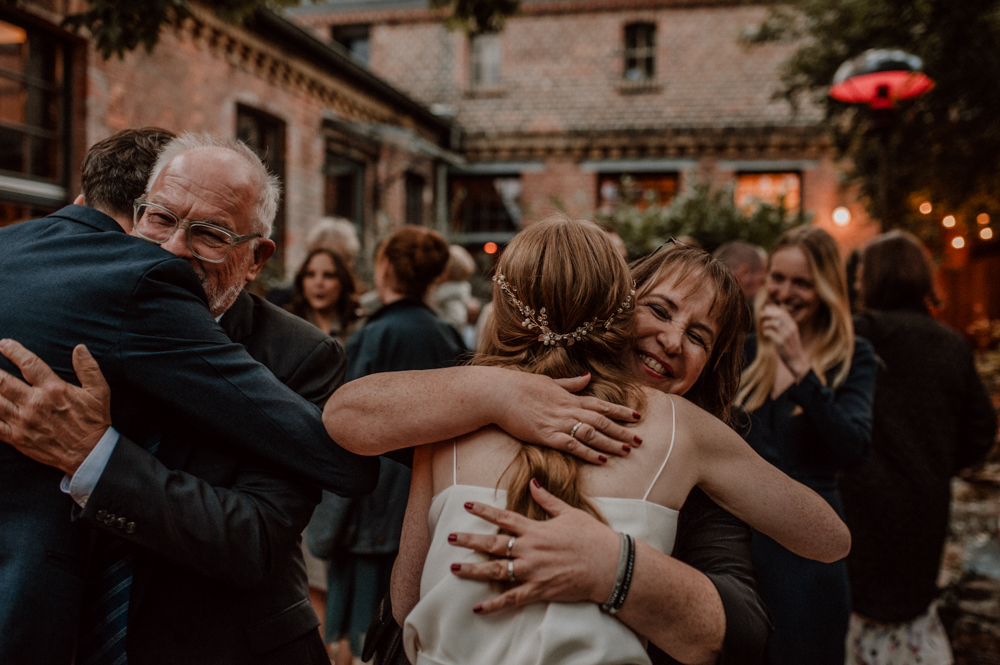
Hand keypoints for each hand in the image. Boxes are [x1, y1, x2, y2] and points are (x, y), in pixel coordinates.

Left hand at [0, 340, 111, 474]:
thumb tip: (79, 348)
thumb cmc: (94, 421)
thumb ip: (88, 368)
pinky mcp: (17, 437)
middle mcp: (35, 403)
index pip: (28, 364)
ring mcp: (23, 421)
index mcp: (54, 389)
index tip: (4, 344)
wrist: (89, 453)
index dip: (13, 351)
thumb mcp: (99, 391)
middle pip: (3, 381)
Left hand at [448, 479, 620, 613]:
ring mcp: (532, 571)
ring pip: (496, 571)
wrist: (609, 565)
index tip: (467, 505)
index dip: (484, 510)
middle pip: (493, 543)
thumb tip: (533, 482)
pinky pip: (511, 598)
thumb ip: (547, 499)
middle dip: (469, 539)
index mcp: (536, 529)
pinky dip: (493, 604)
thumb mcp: (570, 512)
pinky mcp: (539, 590)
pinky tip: (478, 607)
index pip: (504, 517)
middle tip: (449, 537)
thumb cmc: (592, 537)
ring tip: (454, 568)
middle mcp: (529, 549)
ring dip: (473, 570)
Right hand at [493, 372, 641, 464]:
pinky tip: (602, 459)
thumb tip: (587, 376)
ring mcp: (558, 422)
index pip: (601, 405)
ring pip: (592, 434)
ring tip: (629, 450)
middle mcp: (568, 410)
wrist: (499, 393)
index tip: (637, 416)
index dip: (620, 411)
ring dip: (612, 442)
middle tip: (642, 439)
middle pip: (602, 421)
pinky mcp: (547, 435)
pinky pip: (573, 445)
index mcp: (569, 398)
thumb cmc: (520, 386)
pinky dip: (589, 452)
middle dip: (623, 430)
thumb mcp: (549, 382)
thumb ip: (570, 384)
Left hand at [758, 305, 809, 379]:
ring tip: (764, 326)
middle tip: (760, 314)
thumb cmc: (790, 345)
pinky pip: (770, 333)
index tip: (766, 308)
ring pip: (773, 323)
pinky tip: (765, 334)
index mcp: (793, 325)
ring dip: (766, 323)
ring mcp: (786, 336)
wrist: (796, 360)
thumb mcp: (790, 332)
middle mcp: (791, 329)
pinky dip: (766, 331)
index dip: (773, 309)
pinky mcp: (781, 343)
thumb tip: (773, 312)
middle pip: (778, 316)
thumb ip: (783, 323)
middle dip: (768, 313)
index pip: (783, 313)